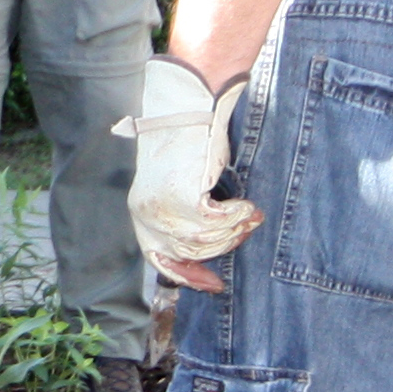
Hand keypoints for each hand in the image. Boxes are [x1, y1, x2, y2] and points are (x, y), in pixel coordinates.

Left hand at [118, 56, 259, 283]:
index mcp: (142, 213)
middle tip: (247, 228)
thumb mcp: (183, 186)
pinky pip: (215, 224)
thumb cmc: (193, 144)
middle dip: (224, 245)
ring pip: (205, 240)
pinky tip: (246, 205)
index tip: (214, 284)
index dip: (188, 276)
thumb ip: (187, 218)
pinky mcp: (181, 198)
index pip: (160, 260)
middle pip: (189, 252)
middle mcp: (146, 213)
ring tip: (250, 214)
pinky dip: (236, 217)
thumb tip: (212, 249)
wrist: (191, 106)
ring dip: (234, 230)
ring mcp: (161, 207)